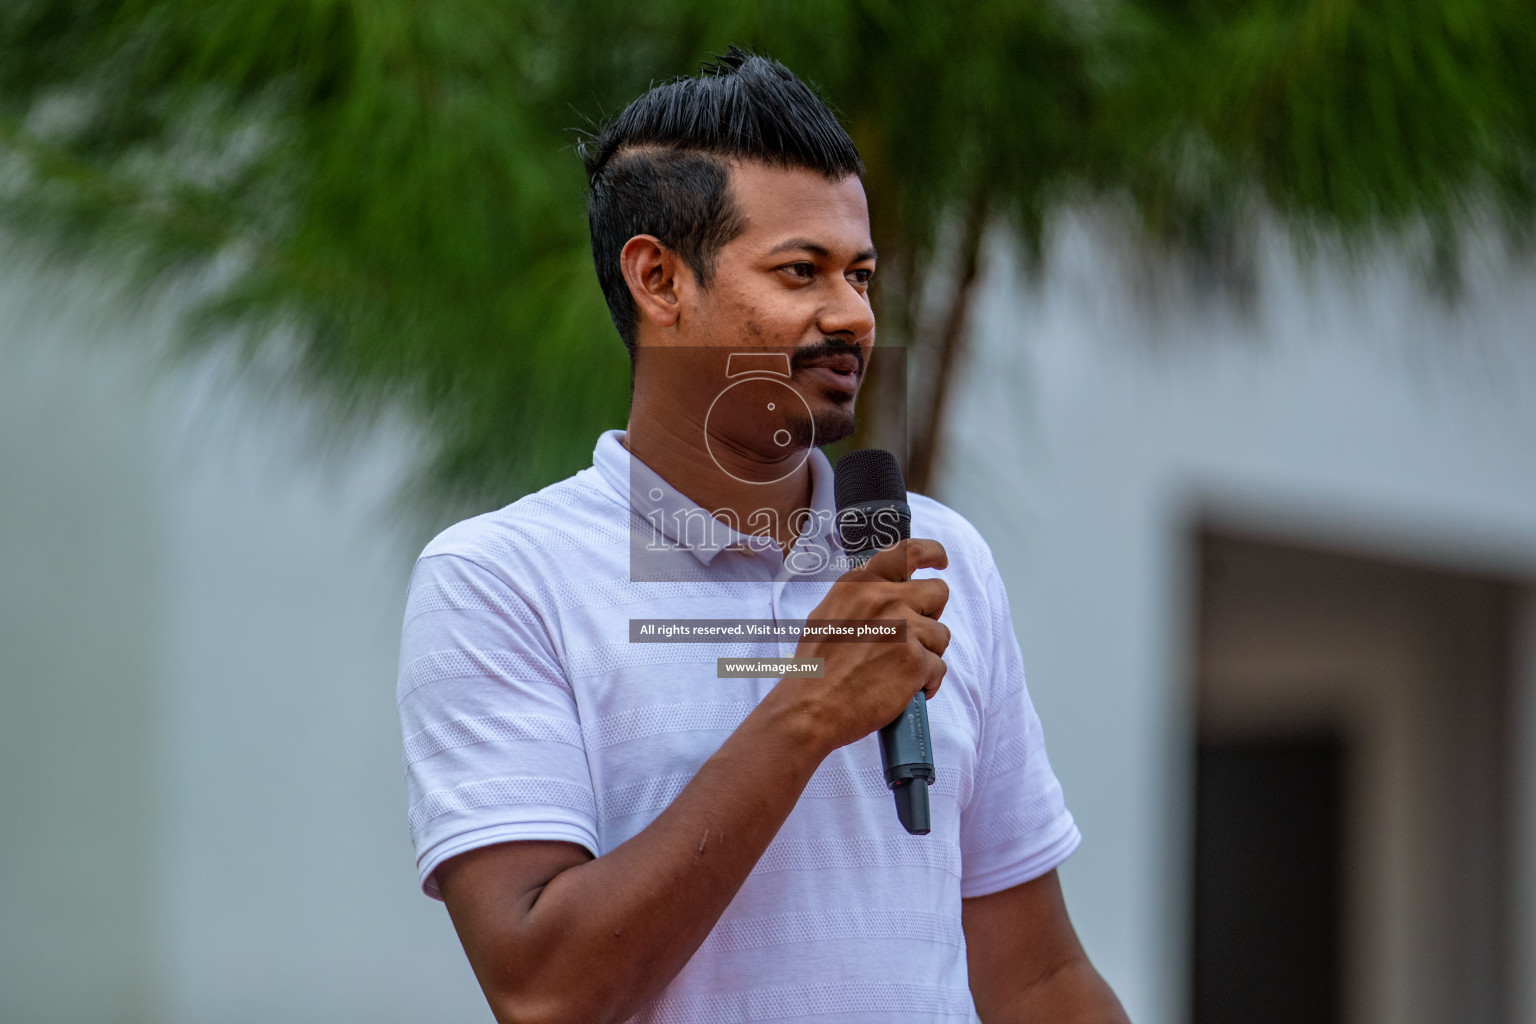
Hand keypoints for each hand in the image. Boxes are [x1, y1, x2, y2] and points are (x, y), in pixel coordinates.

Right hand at [780, 538, 950, 752]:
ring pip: (941, 634)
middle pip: (938, 592)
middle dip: (932, 613)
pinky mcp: (916, 661)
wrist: (811, 708)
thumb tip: (890, 593)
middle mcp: (885, 599)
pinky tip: (901, 689)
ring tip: (898, 670)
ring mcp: (904, 629)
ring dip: (927, 653)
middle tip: (913, 634)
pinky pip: (939, 667)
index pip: (908, 551)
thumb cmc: (816, 668)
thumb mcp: (828, 614)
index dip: (931, 553)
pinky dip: (926, 682)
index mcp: (861, 584)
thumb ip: (863, 598)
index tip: (939, 560)